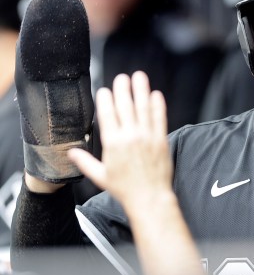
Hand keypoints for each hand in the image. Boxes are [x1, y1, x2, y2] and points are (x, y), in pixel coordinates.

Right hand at [68, 71, 172, 211]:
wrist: (149, 198)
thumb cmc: (125, 189)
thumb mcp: (100, 177)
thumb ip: (85, 162)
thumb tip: (70, 152)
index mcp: (113, 144)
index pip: (107, 115)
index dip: (106, 100)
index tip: (105, 89)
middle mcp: (130, 137)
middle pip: (125, 106)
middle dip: (123, 89)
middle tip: (122, 77)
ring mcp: (147, 137)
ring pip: (143, 108)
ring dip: (141, 90)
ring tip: (139, 76)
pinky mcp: (161, 140)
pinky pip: (159, 118)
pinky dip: (158, 105)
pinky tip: (156, 94)